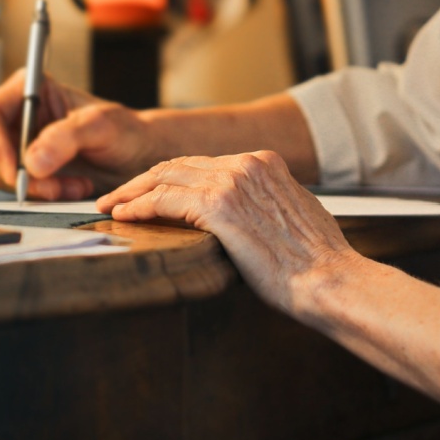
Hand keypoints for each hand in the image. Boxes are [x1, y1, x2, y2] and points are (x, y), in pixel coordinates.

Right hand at [0, 72, 155, 198]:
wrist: (138, 157)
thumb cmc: (125, 131)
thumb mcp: (101, 126)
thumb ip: (66, 137)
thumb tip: (31, 162)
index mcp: (32, 89)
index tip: (15, 172)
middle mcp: (20, 115)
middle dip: (18, 173)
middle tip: (52, 188)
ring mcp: (22, 143)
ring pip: (3, 172)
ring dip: (36, 187)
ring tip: (76, 186)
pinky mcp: (30, 169)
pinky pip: (21, 188)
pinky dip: (44, 194)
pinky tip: (74, 188)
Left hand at [96, 151, 360, 315]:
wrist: (328, 278)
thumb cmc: (315, 261)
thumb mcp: (295, 213)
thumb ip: (268, 201)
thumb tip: (249, 213)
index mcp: (265, 161)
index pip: (203, 162)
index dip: (170, 176)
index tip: (149, 190)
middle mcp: (247, 162)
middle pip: (179, 163)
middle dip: (143, 179)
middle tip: (117, 195)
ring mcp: (232, 180)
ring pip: (165, 176)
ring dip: (132, 191)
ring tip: (111, 204)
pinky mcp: (218, 204)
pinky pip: (164, 200)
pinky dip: (139, 206)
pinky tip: (123, 215)